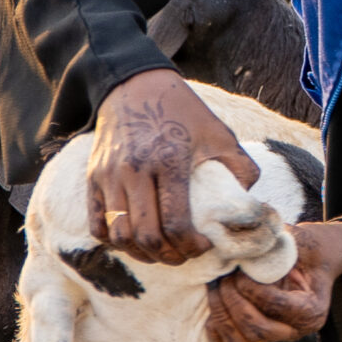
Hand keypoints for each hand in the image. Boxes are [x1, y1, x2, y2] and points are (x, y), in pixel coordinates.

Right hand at [89, 68, 258, 262]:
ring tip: (161, 251)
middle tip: (184, 255)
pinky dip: (114, 241)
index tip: (204, 245)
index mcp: (169, 160)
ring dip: (142, 254)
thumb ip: (241, 169)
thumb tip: (248, 208)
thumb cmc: (182, 112)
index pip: (176, 223)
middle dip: (170, 256)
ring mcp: (109, 175)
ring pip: (120, 235)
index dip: (192, 246)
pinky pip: (97, 224)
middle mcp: (135, 170)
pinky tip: (135, 238)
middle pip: (146, 236)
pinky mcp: (93, 177)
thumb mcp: (219, 133)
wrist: (134, 85)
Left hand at [205, 221, 341, 341]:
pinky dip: (216, 326)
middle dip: (234, 302)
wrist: (310, 260)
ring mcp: (274, 337)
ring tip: (217, 287)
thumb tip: (239, 247)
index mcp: (312, 310)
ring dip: (222, 313)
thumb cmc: (304, 248)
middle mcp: (295, 331)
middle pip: (257, 329)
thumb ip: (272, 245)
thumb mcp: (295, 240)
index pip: (276, 306)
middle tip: (225, 278)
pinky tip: (216, 300)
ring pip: (241, 341)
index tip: (240, 269)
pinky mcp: (256, 337)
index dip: (252, 288)